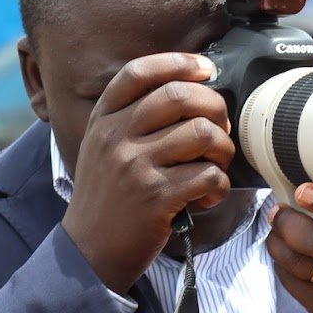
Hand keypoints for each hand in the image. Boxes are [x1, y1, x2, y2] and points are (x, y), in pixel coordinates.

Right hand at [63, 54, 233, 292]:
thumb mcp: (102, 148)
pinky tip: (208, 195)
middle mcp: (116, 137)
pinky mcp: (156, 197)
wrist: (89, 250)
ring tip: (217, 163)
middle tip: (220, 126)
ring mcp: (135, 166)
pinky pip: (208, 175)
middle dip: (214, 106)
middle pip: (179, 96)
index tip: (205, 68)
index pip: (139, 72)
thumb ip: (130, 118)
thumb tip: (188, 90)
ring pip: (202, 133)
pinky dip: (219, 185)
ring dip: (223, 148)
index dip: (178, 62)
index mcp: (103, 120)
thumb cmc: (107, 197)